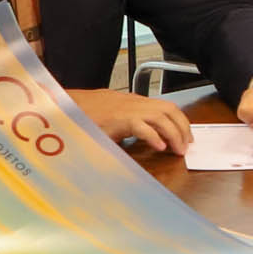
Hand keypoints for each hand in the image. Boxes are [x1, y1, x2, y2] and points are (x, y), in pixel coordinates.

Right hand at [70, 87, 192, 154]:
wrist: (66, 107)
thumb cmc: (88, 114)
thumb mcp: (115, 120)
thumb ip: (132, 126)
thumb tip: (148, 139)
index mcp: (135, 103)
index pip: (167, 107)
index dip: (181, 121)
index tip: (186, 137)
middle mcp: (135, 103)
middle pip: (169, 110)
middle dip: (182, 128)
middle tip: (185, 147)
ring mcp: (127, 110)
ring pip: (160, 117)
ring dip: (173, 134)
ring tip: (176, 150)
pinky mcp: (118, 119)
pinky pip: (141, 126)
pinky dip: (153, 136)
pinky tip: (159, 147)